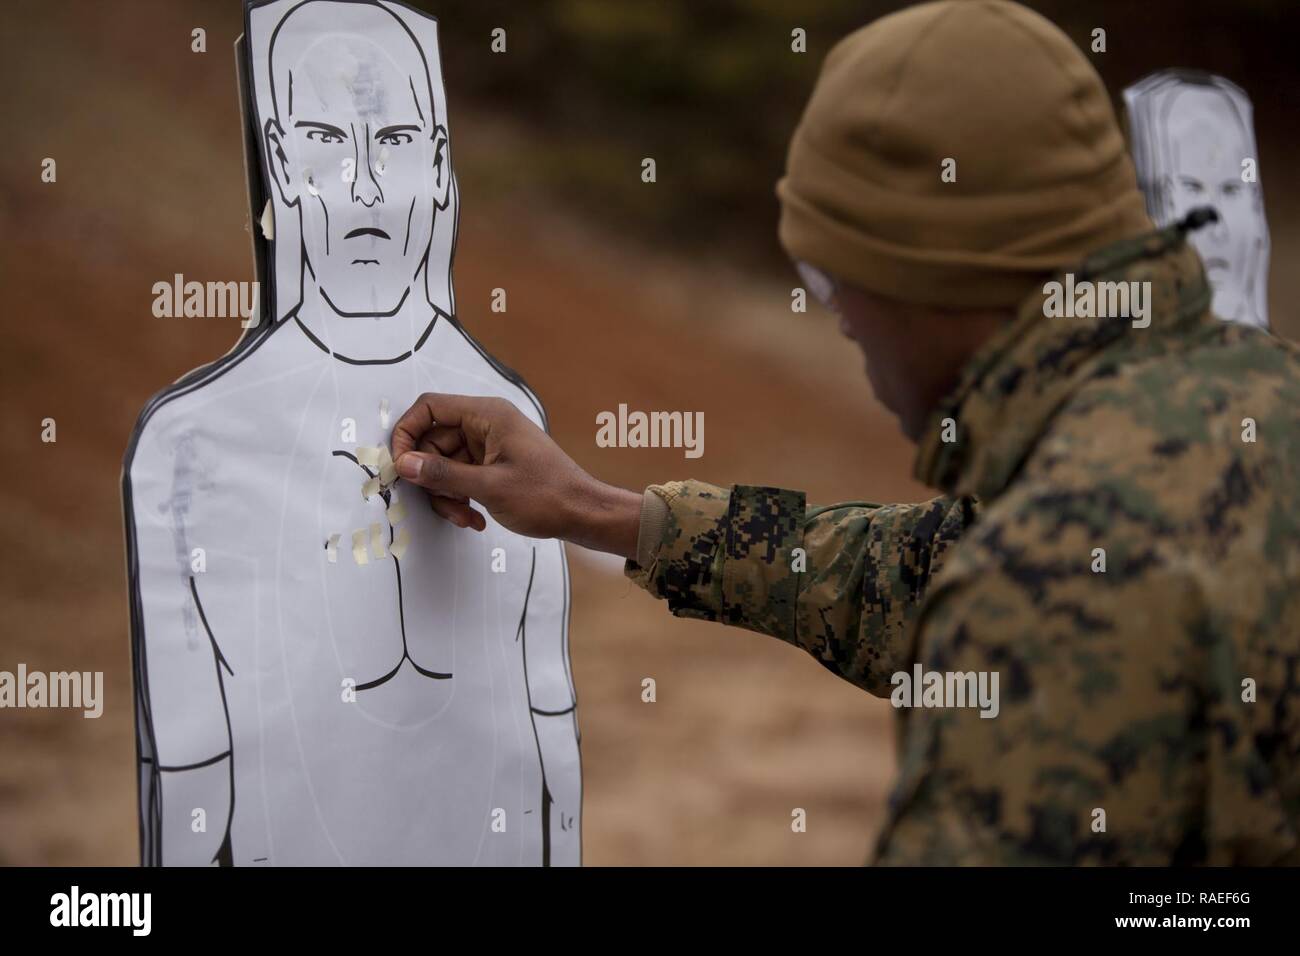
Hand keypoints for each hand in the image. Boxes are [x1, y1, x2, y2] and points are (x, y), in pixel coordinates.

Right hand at [390, 393, 642, 557]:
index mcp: (488, 415)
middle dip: (432, 478)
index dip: (407, 434)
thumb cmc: (547, 495)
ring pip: (445, 464)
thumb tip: (404, 463)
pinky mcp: (493, 465)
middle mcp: (486, 424)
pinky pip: (461, 476)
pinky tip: (474, 518)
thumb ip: (443, 474)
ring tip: (465, 517)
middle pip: (433, 441)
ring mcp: (490, 445)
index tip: (401, 466)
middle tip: (445, 504)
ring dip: (447, 494)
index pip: (430, 408)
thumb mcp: (489, 487)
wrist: (583, 513)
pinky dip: (461, 498)